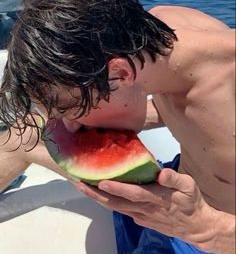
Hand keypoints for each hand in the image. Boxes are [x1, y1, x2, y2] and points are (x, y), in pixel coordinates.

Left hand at [76, 168, 216, 249]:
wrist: (196, 227)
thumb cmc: (191, 202)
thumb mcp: (190, 186)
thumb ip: (175, 178)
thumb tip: (161, 173)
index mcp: (156, 198)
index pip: (133, 193)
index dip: (117, 189)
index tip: (101, 182)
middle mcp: (145, 209)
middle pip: (117, 203)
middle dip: (96, 195)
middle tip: (79, 184)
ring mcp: (141, 216)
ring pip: (116, 208)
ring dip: (98, 199)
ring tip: (83, 187)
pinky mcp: (141, 219)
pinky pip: (122, 210)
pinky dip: (109, 203)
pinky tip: (100, 195)